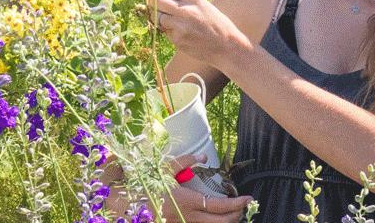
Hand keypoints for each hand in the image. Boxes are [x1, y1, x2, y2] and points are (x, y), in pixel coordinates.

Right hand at [108, 154, 254, 222]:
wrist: (125, 204)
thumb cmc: (146, 184)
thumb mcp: (165, 168)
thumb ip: (186, 162)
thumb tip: (204, 157)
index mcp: (187, 201)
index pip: (219, 206)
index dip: (237, 204)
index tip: (249, 199)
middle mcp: (187, 217)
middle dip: (236, 216)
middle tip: (243, 206)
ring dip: (225, 221)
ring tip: (233, 212)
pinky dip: (211, 222)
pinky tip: (215, 216)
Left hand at [147, 0, 253, 71]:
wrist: (227, 46)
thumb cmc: (215, 24)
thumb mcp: (202, 5)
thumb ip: (182, 0)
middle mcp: (186, 8)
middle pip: (156, 1)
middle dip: (151, 4)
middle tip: (152, 8)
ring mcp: (181, 25)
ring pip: (157, 17)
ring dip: (159, 20)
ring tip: (171, 23)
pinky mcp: (178, 39)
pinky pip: (164, 32)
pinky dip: (168, 32)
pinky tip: (181, 34)